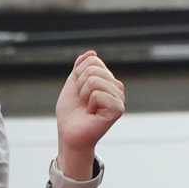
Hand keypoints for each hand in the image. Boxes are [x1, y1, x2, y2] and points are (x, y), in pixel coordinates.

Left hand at [54, 52, 123, 181]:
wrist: (69, 135)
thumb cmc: (70, 113)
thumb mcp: (72, 86)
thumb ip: (80, 68)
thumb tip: (91, 53)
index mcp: (107, 80)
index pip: (92, 60)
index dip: (77, 75)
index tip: (78, 92)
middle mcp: (116, 87)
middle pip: (93, 69)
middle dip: (79, 86)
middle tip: (82, 102)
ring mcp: (119, 98)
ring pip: (94, 80)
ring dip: (83, 95)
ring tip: (87, 108)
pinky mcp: (118, 109)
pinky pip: (98, 94)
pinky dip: (89, 104)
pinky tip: (93, 114)